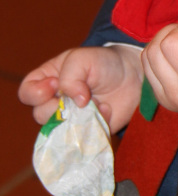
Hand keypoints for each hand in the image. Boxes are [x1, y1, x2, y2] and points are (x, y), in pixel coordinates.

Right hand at [19, 45, 143, 131]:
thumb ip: (70, 77)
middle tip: (81, 95)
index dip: (36, 93)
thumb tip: (76, 102)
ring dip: (79, 117)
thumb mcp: (81, 59)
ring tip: (96, 102)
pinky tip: (107, 109)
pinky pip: (85, 136)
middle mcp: (55, 102)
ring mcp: (72, 118)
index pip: (27, 93)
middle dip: (60, 106)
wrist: (132, 73)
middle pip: (40, 115)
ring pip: (60, 130)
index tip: (55, 84)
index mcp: (47, 80)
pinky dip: (97, 123)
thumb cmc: (102, 62)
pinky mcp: (89, 129)